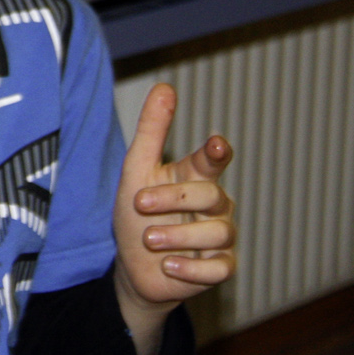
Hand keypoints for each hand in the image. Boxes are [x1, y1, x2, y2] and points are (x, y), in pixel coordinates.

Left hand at [112, 83, 235, 354]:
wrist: (133, 266)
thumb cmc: (137, 214)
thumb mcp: (136, 171)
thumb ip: (152, 131)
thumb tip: (165, 86)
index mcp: (194, 177)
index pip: (212, 160)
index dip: (216, 152)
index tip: (217, 145)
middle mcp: (214, 205)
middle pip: (211, 195)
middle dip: (175, 199)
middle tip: (140, 203)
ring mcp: (220, 237)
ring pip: (218, 233)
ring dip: (179, 236)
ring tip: (149, 238)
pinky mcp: (219, 267)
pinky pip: (220, 267)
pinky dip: (194, 267)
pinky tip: (170, 265)